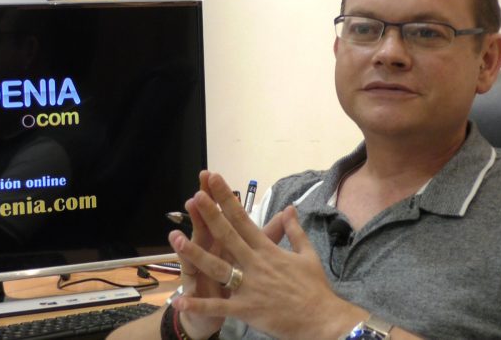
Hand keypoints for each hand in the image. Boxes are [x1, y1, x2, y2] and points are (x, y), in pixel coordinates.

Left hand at [171, 173, 363, 339]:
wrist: (324, 320)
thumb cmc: (316, 288)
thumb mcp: (308, 254)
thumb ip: (294, 230)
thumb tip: (289, 208)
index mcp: (268, 250)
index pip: (244, 219)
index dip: (227, 200)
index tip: (215, 182)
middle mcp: (256, 264)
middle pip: (229, 235)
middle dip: (211, 215)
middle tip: (196, 196)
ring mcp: (250, 286)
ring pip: (218, 267)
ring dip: (196, 254)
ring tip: (176, 240)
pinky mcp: (247, 309)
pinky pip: (219, 306)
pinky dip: (199, 304)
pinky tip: (180, 299)